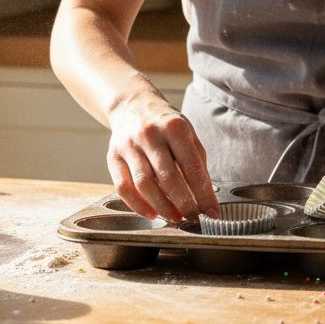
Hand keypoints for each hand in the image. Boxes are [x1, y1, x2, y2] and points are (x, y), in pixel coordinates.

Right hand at [106, 93, 219, 221]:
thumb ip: (196, 162)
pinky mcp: (113, 157)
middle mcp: (150, 135)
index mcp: (174, 127)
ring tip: (175, 218)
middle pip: (168, 178)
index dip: (203, 193)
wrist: (132, 105)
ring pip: (145, 185)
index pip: (192, 166)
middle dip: (184, 203)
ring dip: (162, 207)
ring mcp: (129, 146)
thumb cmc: (165, 124)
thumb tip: (206, 196)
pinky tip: (152, 213)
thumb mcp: (188, 133)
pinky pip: (123, 187)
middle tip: (194, 218)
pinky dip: (137, 205)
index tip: (212, 211)